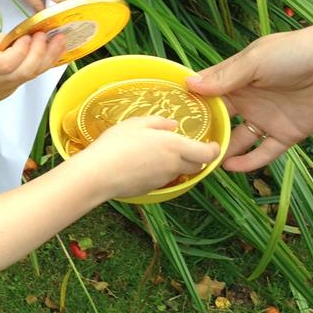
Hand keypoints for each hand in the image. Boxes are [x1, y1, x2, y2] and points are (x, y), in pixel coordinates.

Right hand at [0, 29, 66, 111]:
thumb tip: (21, 36)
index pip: (9, 62)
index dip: (21, 49)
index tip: (27, 35)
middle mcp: (1, 79)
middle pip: (27, 70)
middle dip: (42, 51)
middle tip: (49, 34)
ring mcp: (11, 86)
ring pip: (34, 74)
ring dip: (50, 56)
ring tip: (61, 40)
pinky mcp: (17, 87)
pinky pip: (34, 75)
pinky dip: (46, 62)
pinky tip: (55, 50)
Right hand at [82, 115, 220, 199]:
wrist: (98, 174)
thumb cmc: (116, 144)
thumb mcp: (136, 124)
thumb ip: (159, 123)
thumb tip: (173, 126)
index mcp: (175, 146)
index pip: (208, 154)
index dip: (214, 150)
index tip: (212, 144)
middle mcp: (173, 165)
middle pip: (197, 166)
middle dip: (196, 158)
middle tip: (184, 147)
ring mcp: (163, 180)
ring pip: (179, 172)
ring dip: (176, 164)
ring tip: (157, 154)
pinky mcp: (151, 190)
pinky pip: (163, 180)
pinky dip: (160, 172)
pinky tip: (142, 164)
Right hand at [186, 15, 312, 171]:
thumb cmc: (296, 52)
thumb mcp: (255, 60)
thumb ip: (225, 77)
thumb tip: (190, 85)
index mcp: (237, 79)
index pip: (207, 95)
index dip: (190, 106)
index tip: (168, 119)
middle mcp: (248, 100)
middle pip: (219, 121)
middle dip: (203, 133)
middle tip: (182, 148)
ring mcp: (266, 118)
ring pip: (238, 140)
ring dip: (222, 151)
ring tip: (204, 161)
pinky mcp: (286, 134)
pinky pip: (264, 152)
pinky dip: (249, 162)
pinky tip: (231, 166)